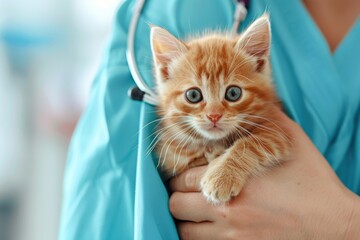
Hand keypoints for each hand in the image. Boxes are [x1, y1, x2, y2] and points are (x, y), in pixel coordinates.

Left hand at [169, 111, 359, 239]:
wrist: (332, 223)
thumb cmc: (311, 181)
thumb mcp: (288, 139)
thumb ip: (264, 116)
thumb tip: (255, 90)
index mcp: (233, 178)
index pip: (183, 177)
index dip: (182, 174)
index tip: (189, 173)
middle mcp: (226, 209)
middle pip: (177, 203)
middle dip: (180, 195)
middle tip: (190, 191)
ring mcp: (231, 236)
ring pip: (184, 229)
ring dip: (187, 218)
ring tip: (197, 211)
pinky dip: (198, 236)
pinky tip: (208, 227)